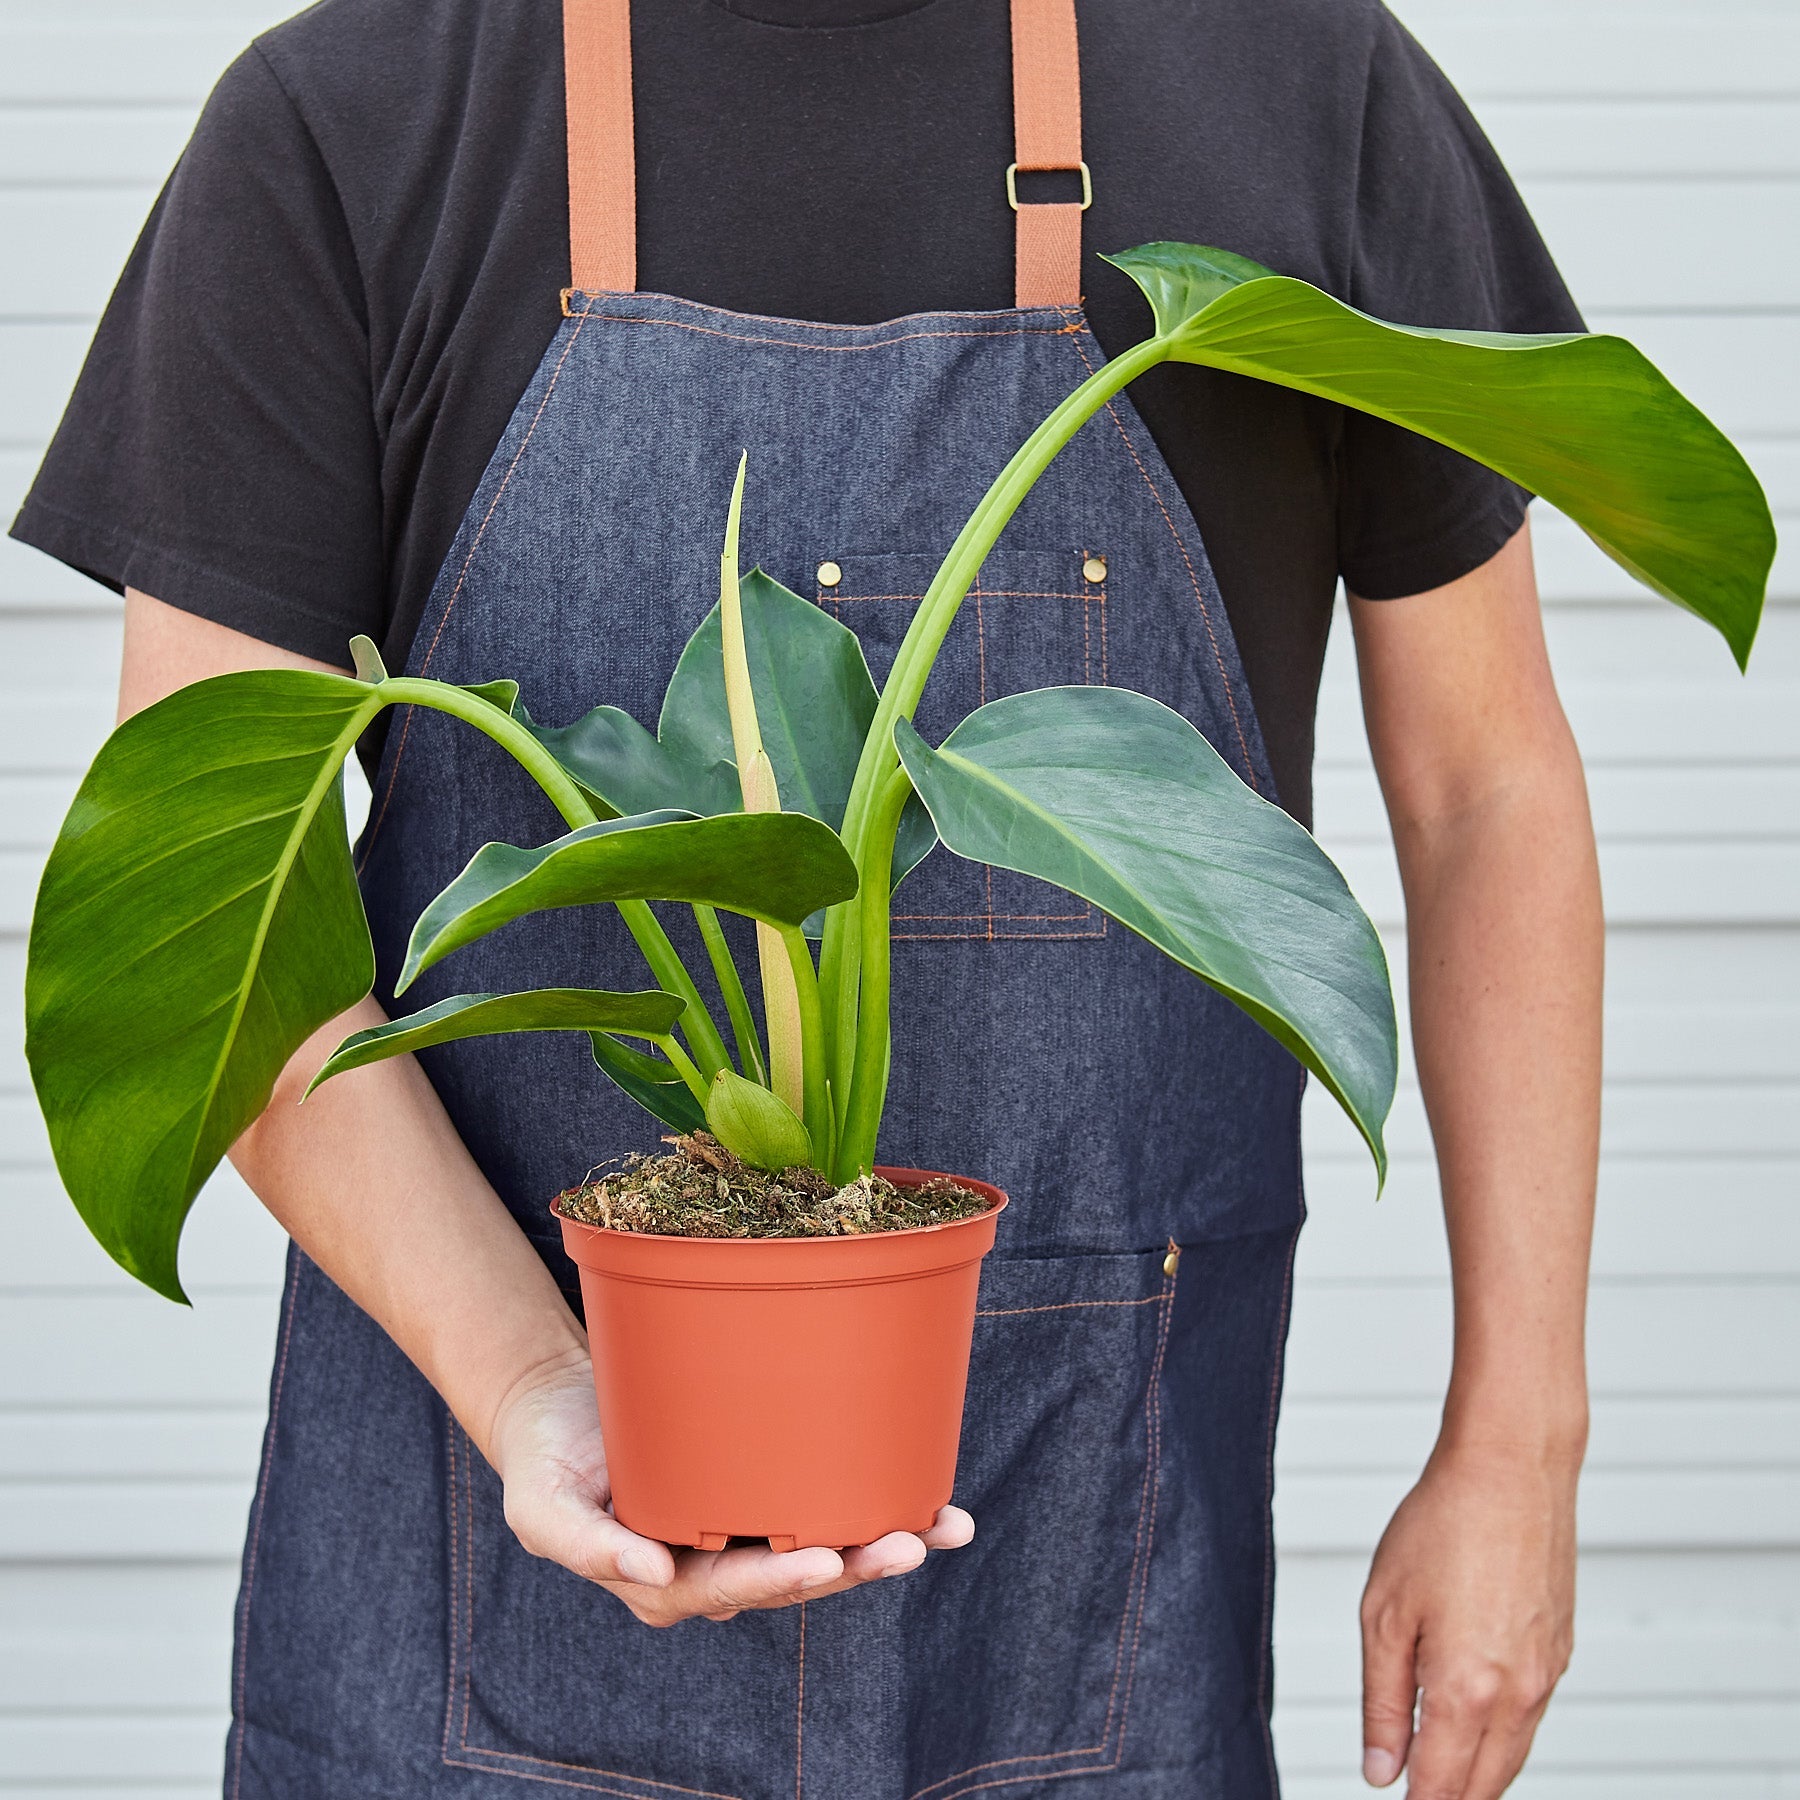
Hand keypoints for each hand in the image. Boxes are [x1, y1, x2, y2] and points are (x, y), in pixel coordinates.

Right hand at [489, 1348, 974, 1626]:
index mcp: (669, 1582)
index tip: (829, 1562)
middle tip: (910, 1545)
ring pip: (823, 1541)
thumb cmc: (547, 1461)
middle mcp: (717, 1564)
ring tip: (945, 1526)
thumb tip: (653, 1578)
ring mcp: (744, 1526)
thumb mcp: (542, 1508)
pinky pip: (821, 1498)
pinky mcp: (761, 1484)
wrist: (559, 1409)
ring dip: (885, 1539)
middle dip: (857, 1564)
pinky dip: (874, 1496)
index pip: (735, 1589)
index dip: (783, 1579)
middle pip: (796, 1576)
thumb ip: (589, 1548)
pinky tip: (928, 1494)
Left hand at [1360, 1440, 1577, 1797]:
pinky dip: (1499, 1736)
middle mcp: (1518, 1695)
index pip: (1441, 1788)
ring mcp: (1547, 1676)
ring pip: (1511, 1758)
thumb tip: (1381, 1771)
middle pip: (1483, 1787)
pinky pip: (1530, 1719)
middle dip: (1447, 1799)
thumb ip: (1382, 1701)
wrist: (1511, 1471)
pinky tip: (1471, 1720)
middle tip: (1412, 1790)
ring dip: (1474, 1773)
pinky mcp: (1561, 1653)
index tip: (1394, 1799)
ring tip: (1434, 1770)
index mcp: (1466, 1689)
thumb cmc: (1442, 1525)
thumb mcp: (1384, 1612)